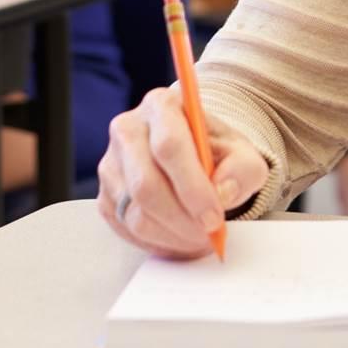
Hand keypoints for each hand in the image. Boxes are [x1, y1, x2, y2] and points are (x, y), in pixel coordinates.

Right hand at [97, 86, 269, 257]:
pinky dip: (156, 242)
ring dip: (172, 235)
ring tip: (199, 238)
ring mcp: (111, 164)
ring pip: (134, 213)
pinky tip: (179, 238)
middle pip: (145, 184)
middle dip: (181, 219)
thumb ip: (242, 170)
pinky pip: (126, 229)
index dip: (192, 188)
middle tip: (208, 235)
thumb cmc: (216, 152)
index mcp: (162, 106)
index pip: (169, 147)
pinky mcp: (105, 196)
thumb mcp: (242, 154)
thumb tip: (222, 192)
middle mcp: (128, 129)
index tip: (214, 218)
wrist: (194, 157)